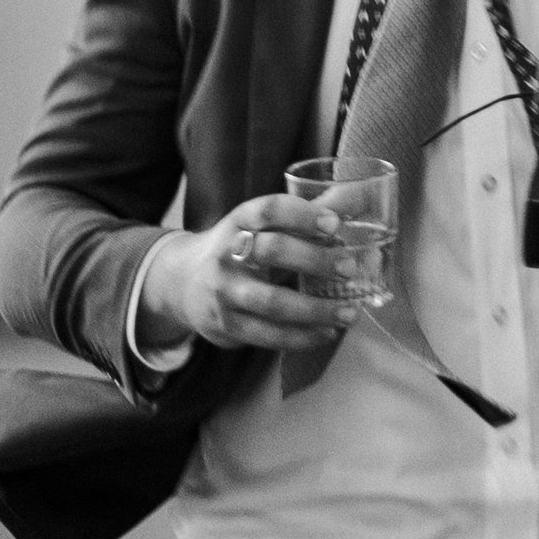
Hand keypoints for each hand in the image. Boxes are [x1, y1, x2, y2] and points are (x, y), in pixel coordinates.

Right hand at [134, 194, 362, 353]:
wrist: (182, 282)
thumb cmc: (238, 248)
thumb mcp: (258, 226)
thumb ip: (302, 216)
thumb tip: (356, 202)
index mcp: (238, 222)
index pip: (269, 210)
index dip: (302, 214)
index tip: (334, 223)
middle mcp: (227, 254)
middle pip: (271, 252)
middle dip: (314, 259)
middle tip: (349, 267)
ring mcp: (224, 292)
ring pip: (272, 302)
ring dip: (315, 310)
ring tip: (349, 313)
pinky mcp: (227, 325)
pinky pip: (268, 335)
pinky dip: (302, 337)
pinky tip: (326, 332)